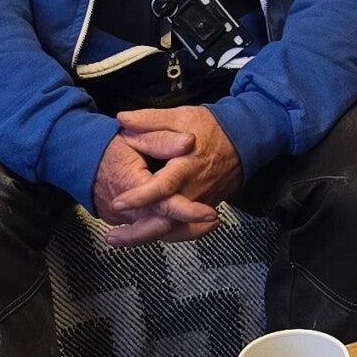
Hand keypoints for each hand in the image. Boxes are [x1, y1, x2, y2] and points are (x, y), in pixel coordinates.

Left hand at [93, 107, 242, 241]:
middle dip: (138, 232)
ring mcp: (201, 203)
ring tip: (120, 240)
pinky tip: (147, 236)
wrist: (245, 140)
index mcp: (186, 167)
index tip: (117, 203)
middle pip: (166, 220)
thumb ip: (150, 120)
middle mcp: (194, 191)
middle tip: (111, 237)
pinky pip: (185, 228)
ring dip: (147, 237)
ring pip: (174, 229)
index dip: (139, 197)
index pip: (162, 187)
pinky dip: (165, 235)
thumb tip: (122, 118)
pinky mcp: (204, 207)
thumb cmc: (212, 127)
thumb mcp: (181, 117)